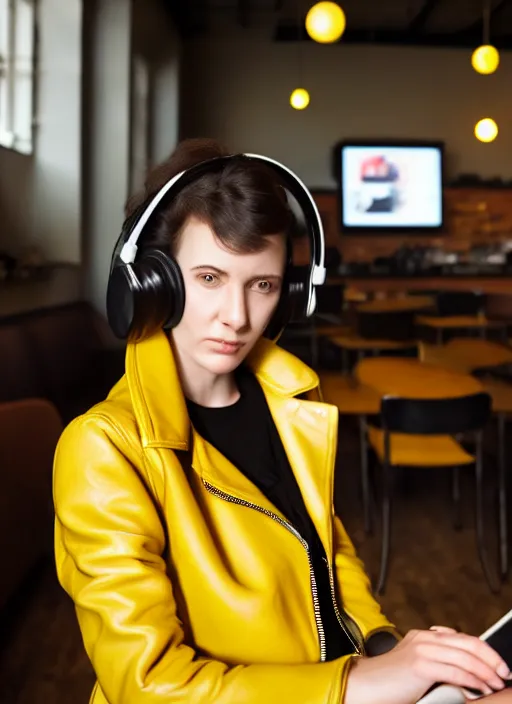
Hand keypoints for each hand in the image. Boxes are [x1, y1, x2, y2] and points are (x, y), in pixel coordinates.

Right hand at [344, 626, 510, 703]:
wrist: (365, 685)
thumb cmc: (390, 682)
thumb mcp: (416, 666)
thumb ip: (437, 661)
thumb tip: (466, 673)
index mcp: (424, 636)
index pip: (464, 638)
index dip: (486, 651)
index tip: (498, 666)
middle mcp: (425, 638)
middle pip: (469, 643)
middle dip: (491, 659)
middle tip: (504, 673)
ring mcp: (422, 650)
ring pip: (465, 657)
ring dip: (486, 673)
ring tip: (495, 684)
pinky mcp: (420, 665)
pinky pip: (455, 671)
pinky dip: (472, 681)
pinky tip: (480, 689)